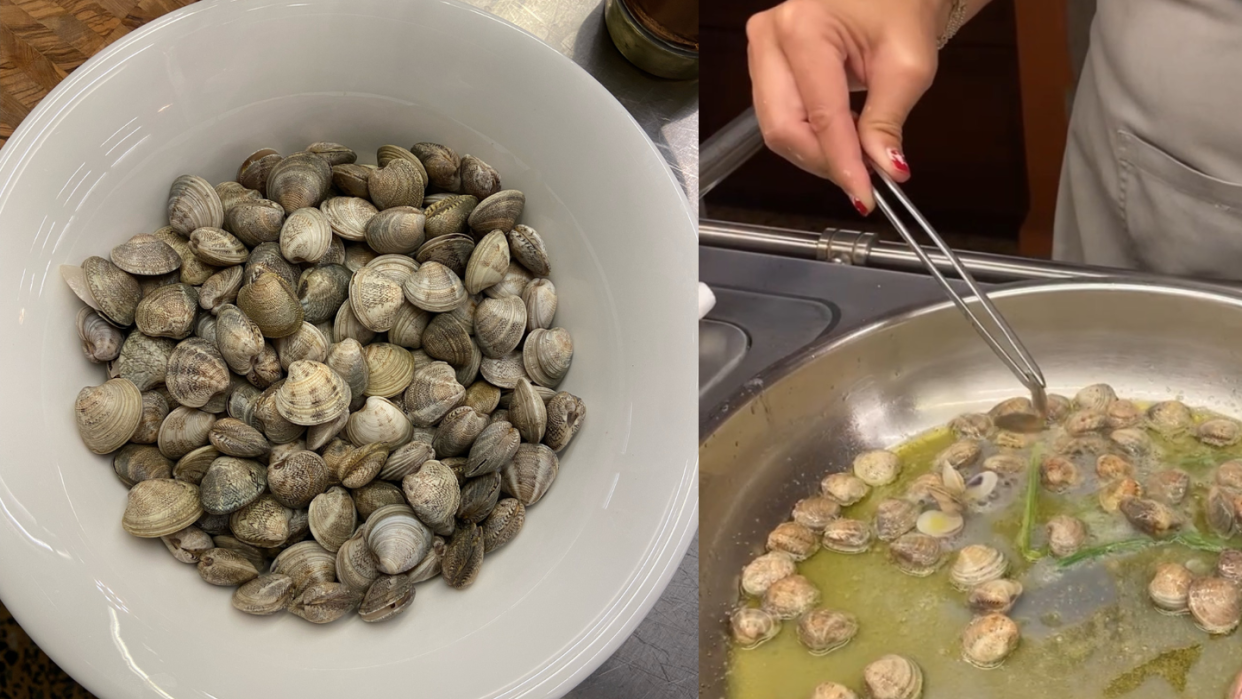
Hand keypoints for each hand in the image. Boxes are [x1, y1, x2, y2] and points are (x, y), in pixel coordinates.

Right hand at [746, 0, 951, 212]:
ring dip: (816, 151)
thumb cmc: (900, 10)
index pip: (821, 115)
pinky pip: (777, 117)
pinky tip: (836, 135)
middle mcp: (770, 36)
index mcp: (804, 27)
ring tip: (854, 152)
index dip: (842, 163)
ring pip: (777, 128)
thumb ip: (887, 121)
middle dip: (823, 161)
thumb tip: (884, 169)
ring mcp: (760, 49)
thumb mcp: (908, 66)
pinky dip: (808, 136)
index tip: (864, 196)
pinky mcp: (762, 63)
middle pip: (784, 127)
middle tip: (860, 179)